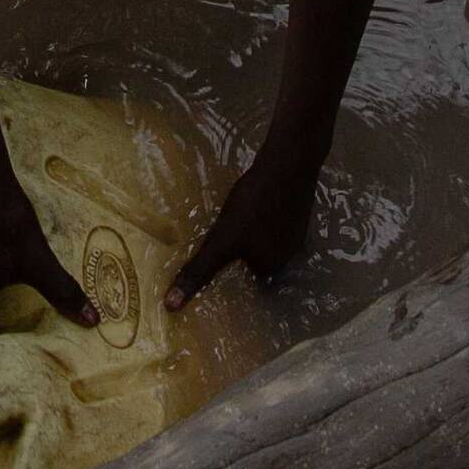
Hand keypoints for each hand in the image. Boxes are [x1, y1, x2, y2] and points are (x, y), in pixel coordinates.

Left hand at [169, 133, 327, 305]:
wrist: (288, 163)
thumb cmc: (254, 204)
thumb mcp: (221, 240)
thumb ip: (199, 272)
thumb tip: (172, 306)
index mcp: (271, 267)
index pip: (244, 278)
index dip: (229, 267)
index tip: (216, 254)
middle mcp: (288, 255)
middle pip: (256, 259)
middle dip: (241, 250)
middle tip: (223, 234)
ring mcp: (296, 230)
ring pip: (266, 239)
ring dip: (252, 232)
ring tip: (236, 218)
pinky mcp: (297, 208)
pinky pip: (275, 219)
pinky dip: (263, 215)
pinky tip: (253, 203)